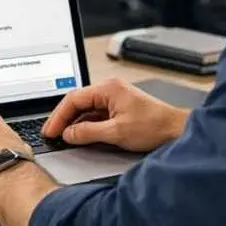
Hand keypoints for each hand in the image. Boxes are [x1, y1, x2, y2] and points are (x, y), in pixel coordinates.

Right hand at [42, 79, 188, 151]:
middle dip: (63, 119)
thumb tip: (68, 134)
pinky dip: (85, 124)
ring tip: (62, 137)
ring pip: (85, 109)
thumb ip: (88, 133)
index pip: (73, 99)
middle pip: (77, 102)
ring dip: (73, 122)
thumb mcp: (116, 132)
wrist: (175, 130)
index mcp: (108, 88)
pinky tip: (79, 135)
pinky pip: (95, 114)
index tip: (50, 131)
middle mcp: (110, 89)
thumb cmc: (154, 127)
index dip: (58, 116)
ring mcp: (114, 98)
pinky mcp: (118, 107)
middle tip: (51, 134)